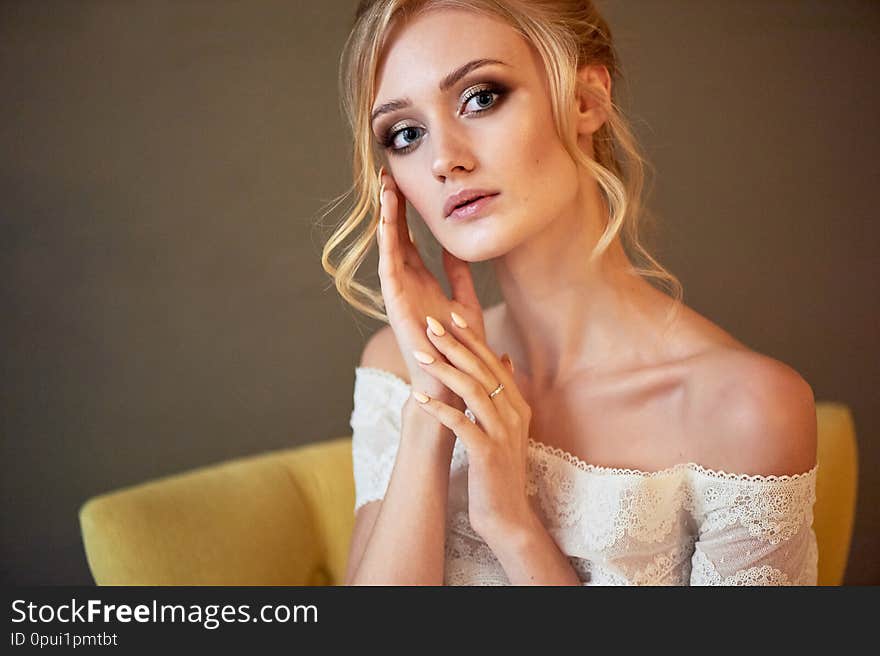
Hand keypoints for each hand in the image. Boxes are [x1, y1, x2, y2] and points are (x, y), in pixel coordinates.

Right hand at [375, 167, 485, 409]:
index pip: (411, 240)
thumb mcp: (464, 302)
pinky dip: (387, 243)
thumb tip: (458, 250)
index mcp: (421, 282)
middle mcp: (407, 284)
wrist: (452, 380)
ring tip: (385, 188)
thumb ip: (459, 277)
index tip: (404, 185)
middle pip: (396, 237)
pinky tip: (386, 220)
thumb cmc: (459, 349)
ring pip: (390, 246)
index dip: (407, 213)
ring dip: (386, 218)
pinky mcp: (396, 302)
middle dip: (391, 207)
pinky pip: (389, 266)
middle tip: (387, 175)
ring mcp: (399, 292)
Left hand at [409, 311, 536, 541]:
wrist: (508, 515)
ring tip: (418, 354)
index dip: (472, 338)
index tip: (451, 316)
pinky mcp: (487, 453)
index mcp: (517, 405)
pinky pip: (462, 424)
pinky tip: (419, 399)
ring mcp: (502, 434)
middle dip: (454, 345)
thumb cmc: (499, 470)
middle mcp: (513, 414)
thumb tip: (502, 357)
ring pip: (472, 391)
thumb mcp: (507, 427)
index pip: (493, 362)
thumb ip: (505, 393)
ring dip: (443, 370)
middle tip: (429, 325)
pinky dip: (440, 409)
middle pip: (482, 370)